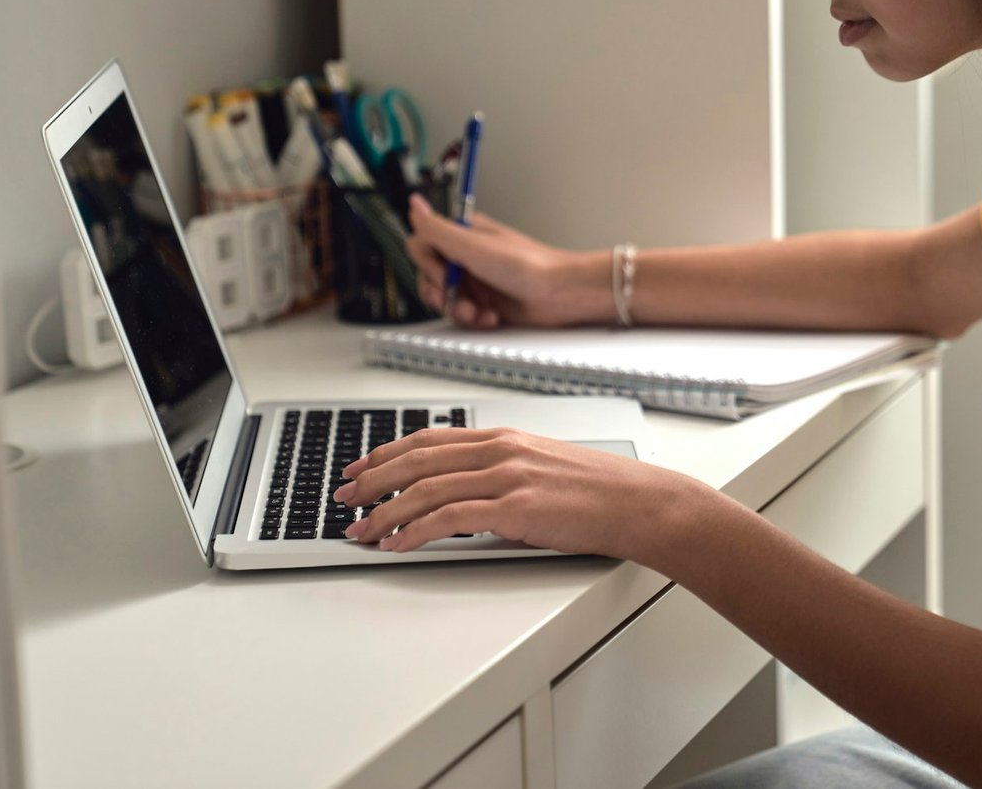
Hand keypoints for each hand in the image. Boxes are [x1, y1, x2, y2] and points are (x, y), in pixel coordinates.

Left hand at [332, 425, 697, 559]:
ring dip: (384, 512)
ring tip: (360, 530)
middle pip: (416, 460)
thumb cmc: (598, 491)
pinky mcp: (515, 508)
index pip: (428, 439)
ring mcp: (506, 477)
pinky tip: (396, 544)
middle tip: (343, 498)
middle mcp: (499, 450)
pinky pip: (449, 518)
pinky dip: (414, 531)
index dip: (386, 452)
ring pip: (425, 489)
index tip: (359, 467)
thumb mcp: (541, 467)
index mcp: (503, 438)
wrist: (638, 501)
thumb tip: (462, 493)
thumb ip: (501, 472)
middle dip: (372, 480)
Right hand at [406, 193, 601, 327]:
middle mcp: (467, 256)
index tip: (444, 274)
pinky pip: (463, 313)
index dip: (428, 265)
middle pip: (429, 275)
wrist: (560, 294)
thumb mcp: (474, 246)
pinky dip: (473, 318)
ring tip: (477, 311)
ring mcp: (476, 280)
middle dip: (441, 292)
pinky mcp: (485, 302)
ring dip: (457, 309)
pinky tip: (490, 317)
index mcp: (463, 235)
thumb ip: (438, 229)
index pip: (423, 246)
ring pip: (445, 298)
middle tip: (459, 297)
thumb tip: (414, 204)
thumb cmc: (528, 265)